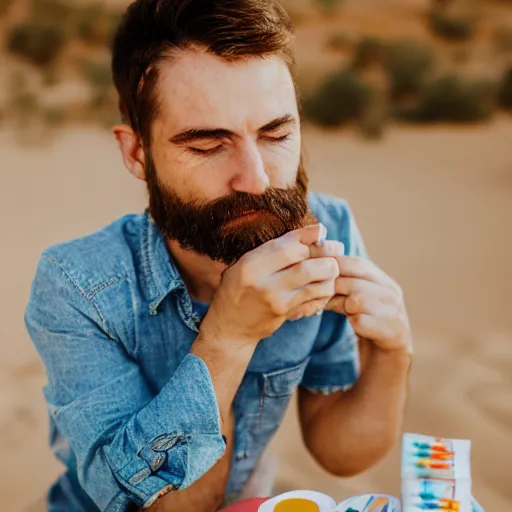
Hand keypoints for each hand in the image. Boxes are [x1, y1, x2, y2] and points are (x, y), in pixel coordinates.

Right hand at [200, 224, 338, 346]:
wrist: (230, 326)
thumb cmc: (237, 288)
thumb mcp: (245, 262)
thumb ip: (273, 249)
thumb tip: (314, 231)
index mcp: (251, 266)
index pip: (288, 247)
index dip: (310, 237)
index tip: (322, 232)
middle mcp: (265, 284)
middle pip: (307, 266)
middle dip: (327, 255)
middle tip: (336, 249)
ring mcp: (277, 302)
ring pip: (317, 285)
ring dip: (330, 275)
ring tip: (332, 267)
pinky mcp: (287, 315)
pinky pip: (315, 301)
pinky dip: (325, 291)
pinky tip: (324, 285)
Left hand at [313, 241, 412, 353]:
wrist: (388, 356)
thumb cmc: (367, 322)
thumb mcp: (357, 300)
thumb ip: (344, 284)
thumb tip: (315, 268)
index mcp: (384, 282)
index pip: (357, 264)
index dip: (334, 265)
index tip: (314, 271)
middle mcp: (391, 294)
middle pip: (353, 282)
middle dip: (331, 288)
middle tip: (316, 294)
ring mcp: (393, 313)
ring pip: (357, 300)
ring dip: (341, 305)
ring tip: (333, 309)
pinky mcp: (392, 332)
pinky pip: (361, 321)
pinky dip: (351, 322)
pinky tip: (350, 324)